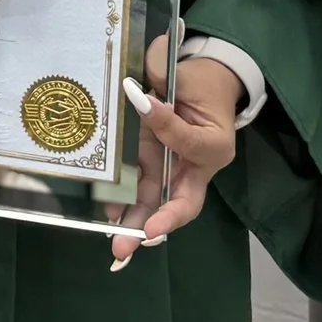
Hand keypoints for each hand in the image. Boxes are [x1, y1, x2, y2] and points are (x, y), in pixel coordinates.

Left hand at [109, 34, 242, 266]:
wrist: (204, 82)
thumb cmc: (199, 80)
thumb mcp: (184, 76)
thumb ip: (163, 81)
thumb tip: (138, 96)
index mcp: (214, 142)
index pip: (190, 143)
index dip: (169, 129)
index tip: (146, 105)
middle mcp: (196, 165)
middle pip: (181, 201)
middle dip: (157, 223)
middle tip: (137, 240)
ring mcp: (173, 168)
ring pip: (157, 202)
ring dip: (136, 224)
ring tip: (117, 245)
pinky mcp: (155, 166)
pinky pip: (142, 189)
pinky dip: (125, 204)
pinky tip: (107, 216)